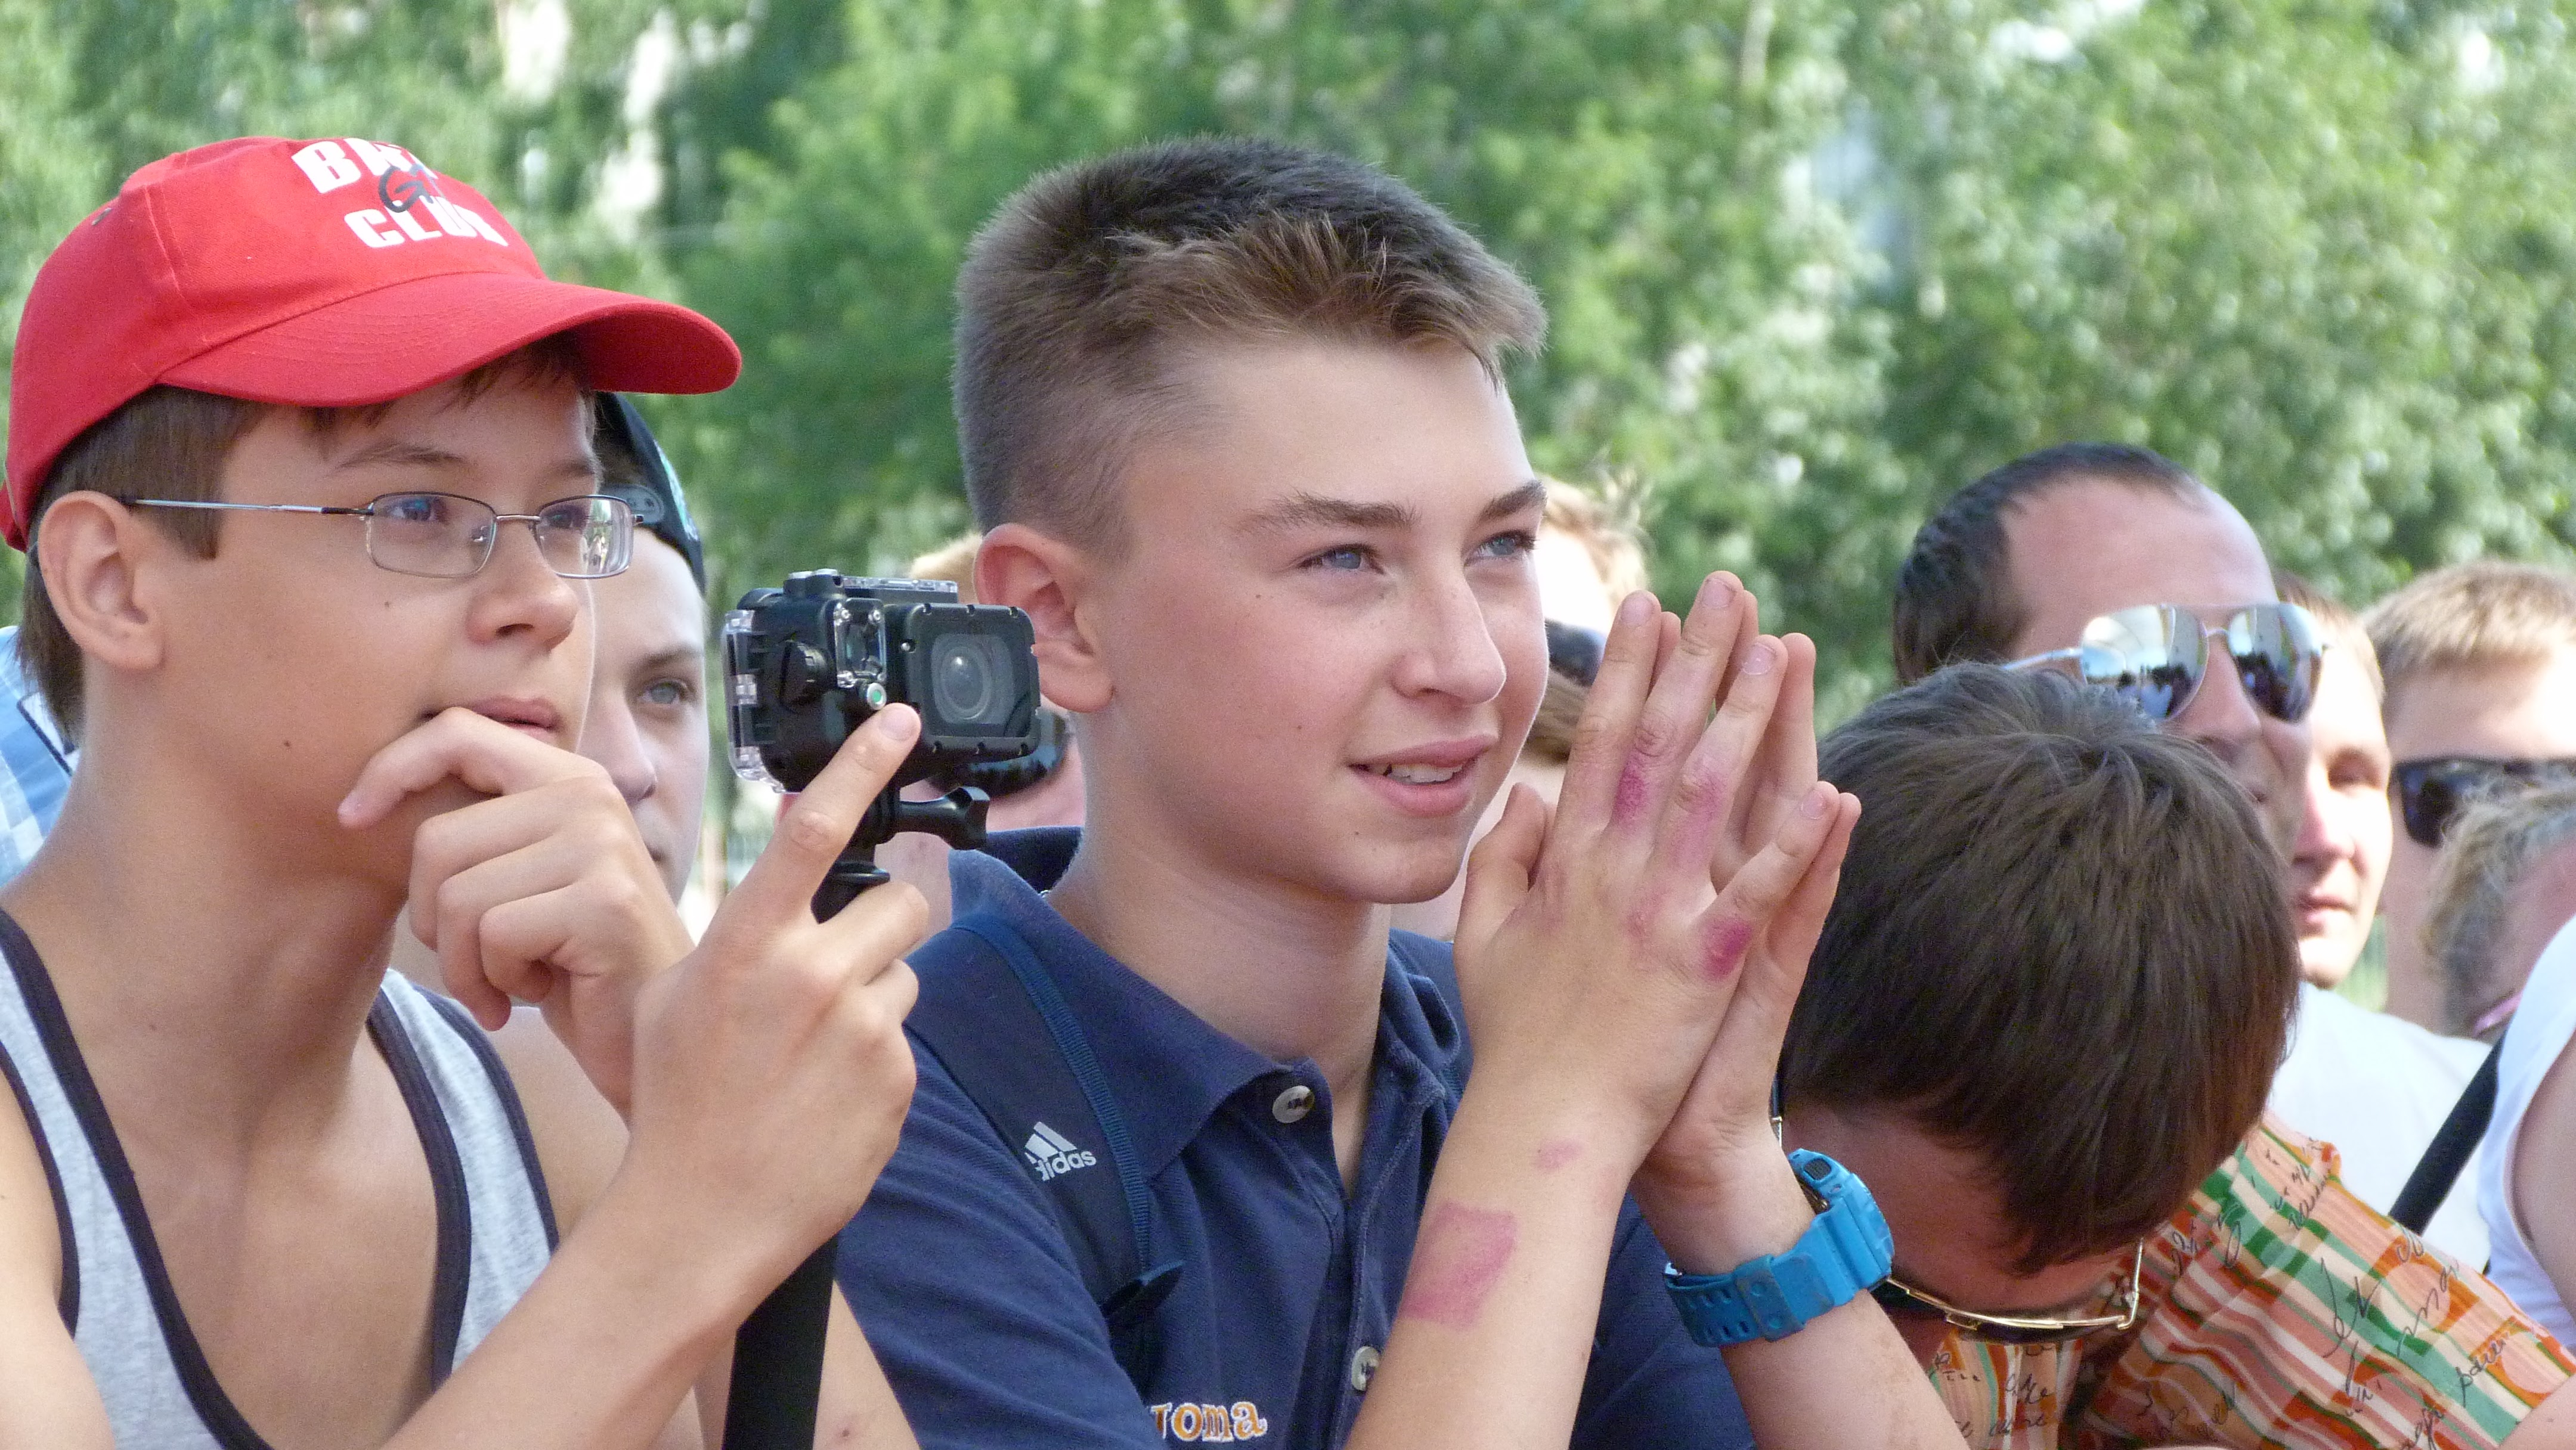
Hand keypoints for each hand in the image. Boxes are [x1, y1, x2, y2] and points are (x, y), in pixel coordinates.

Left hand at [342, 708, 690, 1111]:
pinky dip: (496, 983)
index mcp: (567, 777)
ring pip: (460, 895)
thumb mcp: (523, 878)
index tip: (350, 820)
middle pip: (438, 839)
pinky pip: (495, 936)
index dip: (390, 769)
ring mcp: (603, 845)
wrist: (646, 1035)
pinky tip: (537, 993)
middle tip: (476, 959)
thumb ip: (480, 829)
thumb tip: (362, 801)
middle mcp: (590, 795)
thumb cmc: (568, 964)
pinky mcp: (605, 902)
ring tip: (509, 981)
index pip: (457, 732)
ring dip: (465, 964)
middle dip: (433, 919)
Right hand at [618, 705, 928, 1291]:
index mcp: (746, 943)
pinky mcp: (894, 1077)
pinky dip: (876, 1057)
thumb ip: (747, 932)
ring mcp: (860, 1027)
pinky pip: (904, 1037)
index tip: (901, 720)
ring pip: (906, 970)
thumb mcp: (682, 993)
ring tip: (819, 1048)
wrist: (699, 1211)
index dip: (862, 764)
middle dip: (883, 923)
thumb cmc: (679, 1097)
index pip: (814, 828)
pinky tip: (828, 1095)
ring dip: (876, 992)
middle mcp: (810, 974)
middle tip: (839, 968)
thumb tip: (804, 884)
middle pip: (900, 901)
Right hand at [1450, 576, 1852, 1172]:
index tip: (1650, 607)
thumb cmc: (1515, 1039)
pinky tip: (1832, 795)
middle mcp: (1613, 871)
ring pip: (1712, 795)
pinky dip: (1795, 845)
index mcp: (1566, 862)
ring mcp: (1661, 914)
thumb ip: (1501, 862)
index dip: (1630, 670)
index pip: (1603, 742)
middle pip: (1662, 743)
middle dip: (1697, 662)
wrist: (1545, 1123)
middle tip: (1726, 593)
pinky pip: (1758, 893)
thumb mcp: (1482, 938)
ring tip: (1781, 652)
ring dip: (1749, 719)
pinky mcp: (1705, 964)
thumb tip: (1526, 798)